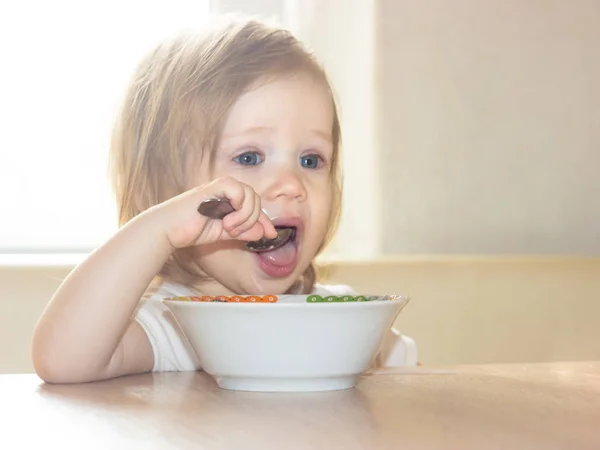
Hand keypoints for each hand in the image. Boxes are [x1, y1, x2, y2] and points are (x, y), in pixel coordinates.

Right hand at [153, 177, 277, 248]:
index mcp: (229, 199)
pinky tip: (226, 221)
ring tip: (228, 227)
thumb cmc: (192, 230)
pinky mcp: (214, 186)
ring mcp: (221, 187)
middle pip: (256, 199)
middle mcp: (227, 190)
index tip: (272, 235)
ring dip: (245, 217)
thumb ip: (243, 232)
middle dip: (252, 220)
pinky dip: (239, 210)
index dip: (265, 221)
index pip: (255, 206)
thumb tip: (263, 232)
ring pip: (251, 195)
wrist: (169, 230)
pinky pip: (239, 192)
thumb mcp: (224, 234)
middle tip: (234, 232)